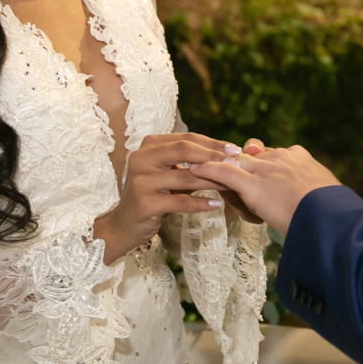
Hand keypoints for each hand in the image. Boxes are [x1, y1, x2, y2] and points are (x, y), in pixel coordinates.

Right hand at [92, 133, 238, 263]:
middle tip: (237, 163)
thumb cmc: (153, 196)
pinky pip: (180, 201)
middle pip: (185, 150)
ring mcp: (142, 180)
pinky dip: (200, 203)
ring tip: (233, 184)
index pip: (187, 138)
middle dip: (214, 156)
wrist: (124, 225)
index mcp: (149, 146)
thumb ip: (188, 162)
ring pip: (185, 177)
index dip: (212, 143)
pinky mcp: (145, 202)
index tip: (235, 150)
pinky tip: (216, 205)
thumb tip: (225, 154)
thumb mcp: (167, 172)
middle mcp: (142, 158)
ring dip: (213, 180)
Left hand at [189, 140, 340, 233]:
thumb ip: (318, 193)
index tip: (255, 166)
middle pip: (251, 156)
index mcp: (299, 157)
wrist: (328, 215)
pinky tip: (193, 170)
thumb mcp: (329, 196)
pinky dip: (207, 170)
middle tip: (220, 165)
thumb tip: (327, 202)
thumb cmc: (334, 211)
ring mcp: (264, 169)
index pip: (273, 154)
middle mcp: (279, 157)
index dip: (262, 162)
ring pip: (235, 161)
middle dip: (237, 162)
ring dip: (217, 164)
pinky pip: (223, 171)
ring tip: (197, 166)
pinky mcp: (251, 184)